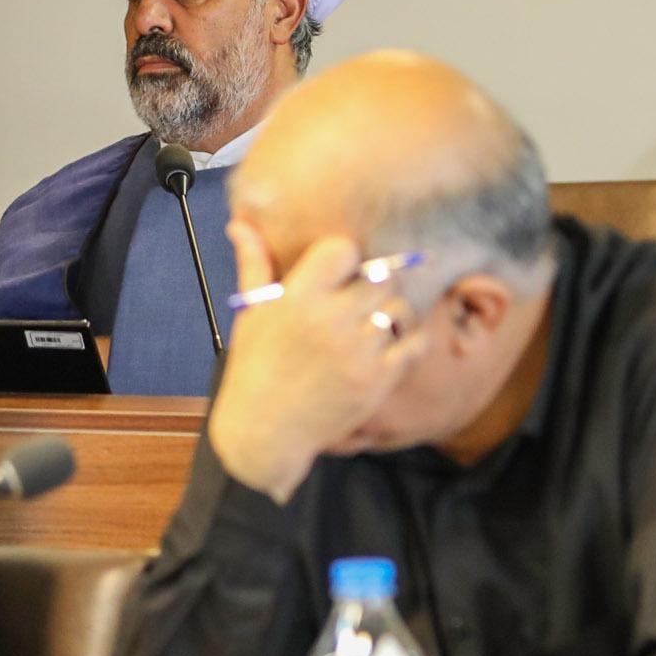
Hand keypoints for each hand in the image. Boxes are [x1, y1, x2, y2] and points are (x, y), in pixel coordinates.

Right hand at [205, 223, 426, 498]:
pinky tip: (389, 344)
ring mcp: (358, 350)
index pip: (343, 250)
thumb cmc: (255, 367)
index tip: (337, 275)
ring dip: (391, 313)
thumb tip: (240, 224)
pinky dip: (408, 340)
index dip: (344, 259)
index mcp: (296, 299)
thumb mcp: (251, 314)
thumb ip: (255, 265)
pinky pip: (414, 342)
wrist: (265, 432)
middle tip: (360, 301)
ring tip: (372, 325)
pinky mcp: (378, 378)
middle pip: (380, 277)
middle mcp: (330, 321)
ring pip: (400, 307)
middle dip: (372, 287)